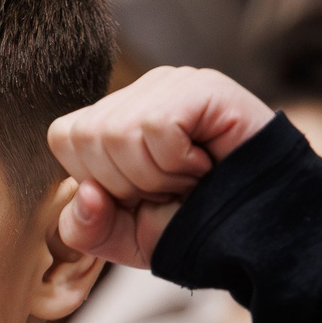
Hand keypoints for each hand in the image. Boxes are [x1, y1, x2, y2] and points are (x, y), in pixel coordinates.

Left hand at [47, 66, 274, 267]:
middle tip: (171, 189)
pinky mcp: (201, 86)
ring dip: (158, 176)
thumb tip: (85, 193)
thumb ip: (84, 227)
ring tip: (191, 178)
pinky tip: (207, 165)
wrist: (257, 235)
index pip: (64, 136)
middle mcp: (140, 92)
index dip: (98, 181)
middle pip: (86, 136)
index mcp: (114, 118)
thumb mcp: (123, 238)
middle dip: (128, 183)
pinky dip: (180, 164)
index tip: (141, 195)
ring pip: (118, 132)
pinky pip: (157, 127)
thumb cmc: (193, 225)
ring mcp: (171, 83)